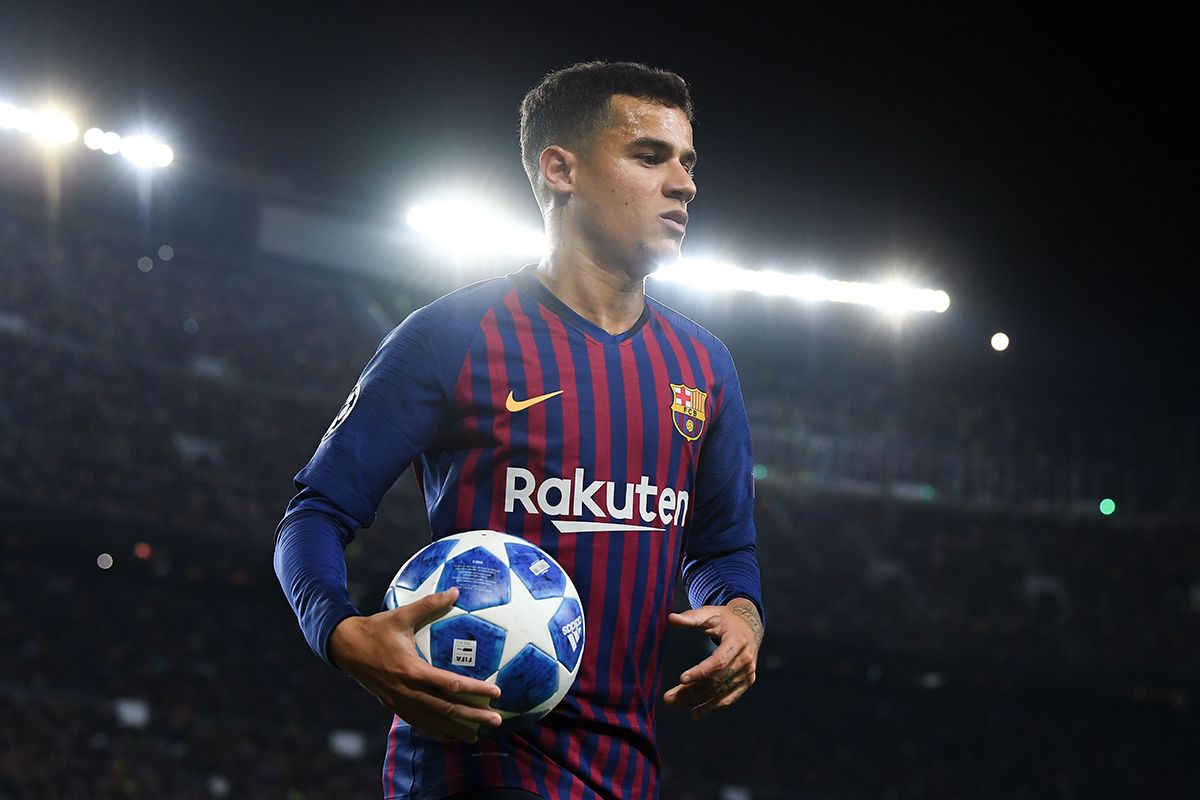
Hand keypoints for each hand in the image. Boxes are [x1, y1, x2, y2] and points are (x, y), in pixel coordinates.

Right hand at [329, 587, 502, 741]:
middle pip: (446, 709)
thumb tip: (456, 590)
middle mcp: (407, 691)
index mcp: (412, 670)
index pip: (450, 684)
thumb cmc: (377, 629)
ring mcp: (399, 702)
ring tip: (478, 736)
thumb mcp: (402, 615)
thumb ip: (430, 604)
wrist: (345, 647)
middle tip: (496, 721)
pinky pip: (417, 723)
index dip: (475, 690)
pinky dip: (435, 731)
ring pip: (433, 721)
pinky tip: (449, 736)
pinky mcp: (392, 706)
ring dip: (456, 729)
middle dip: (473, 716)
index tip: (496, 693)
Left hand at [662, 598, 762, 719]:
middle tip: (669, 699)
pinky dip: (713, 706)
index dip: (701, 672)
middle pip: (716, 680)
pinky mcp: (747, 681)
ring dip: (697, 701)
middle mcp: (745, 660)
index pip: (718, 661)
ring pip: (720, 691)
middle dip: (692, 691)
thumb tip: (670, 618)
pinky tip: (696, 712)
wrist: (750, 627)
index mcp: (737, 641)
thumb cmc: (725, 619)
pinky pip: (729, 697)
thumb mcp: (710, 614)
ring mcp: (748, 673)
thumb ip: (691, 618)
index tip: (682, 679)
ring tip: (674, 704)